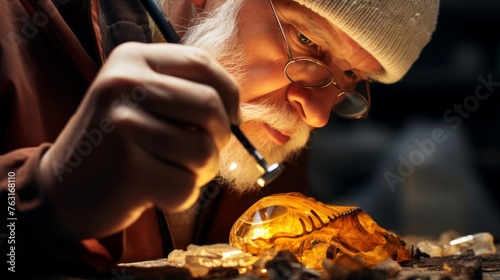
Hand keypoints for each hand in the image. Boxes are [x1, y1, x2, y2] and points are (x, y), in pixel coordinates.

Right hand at [38, 42, 239, 238]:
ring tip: (172, 171)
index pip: (202, 64)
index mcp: (131, 59)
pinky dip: (180, 196)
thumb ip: (182, 92)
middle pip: (210, 106)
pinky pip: (187, 186)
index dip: (229, 94)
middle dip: (219, 137)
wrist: (60, 188)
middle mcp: (125, 85)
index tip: (232, 117)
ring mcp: (124, 126)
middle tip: (203, 152)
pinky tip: (153, 191)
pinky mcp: (129, 169)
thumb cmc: (115, 144)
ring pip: (204, 151)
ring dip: (199, 172)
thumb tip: (238, 111)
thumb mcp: (139, 100)